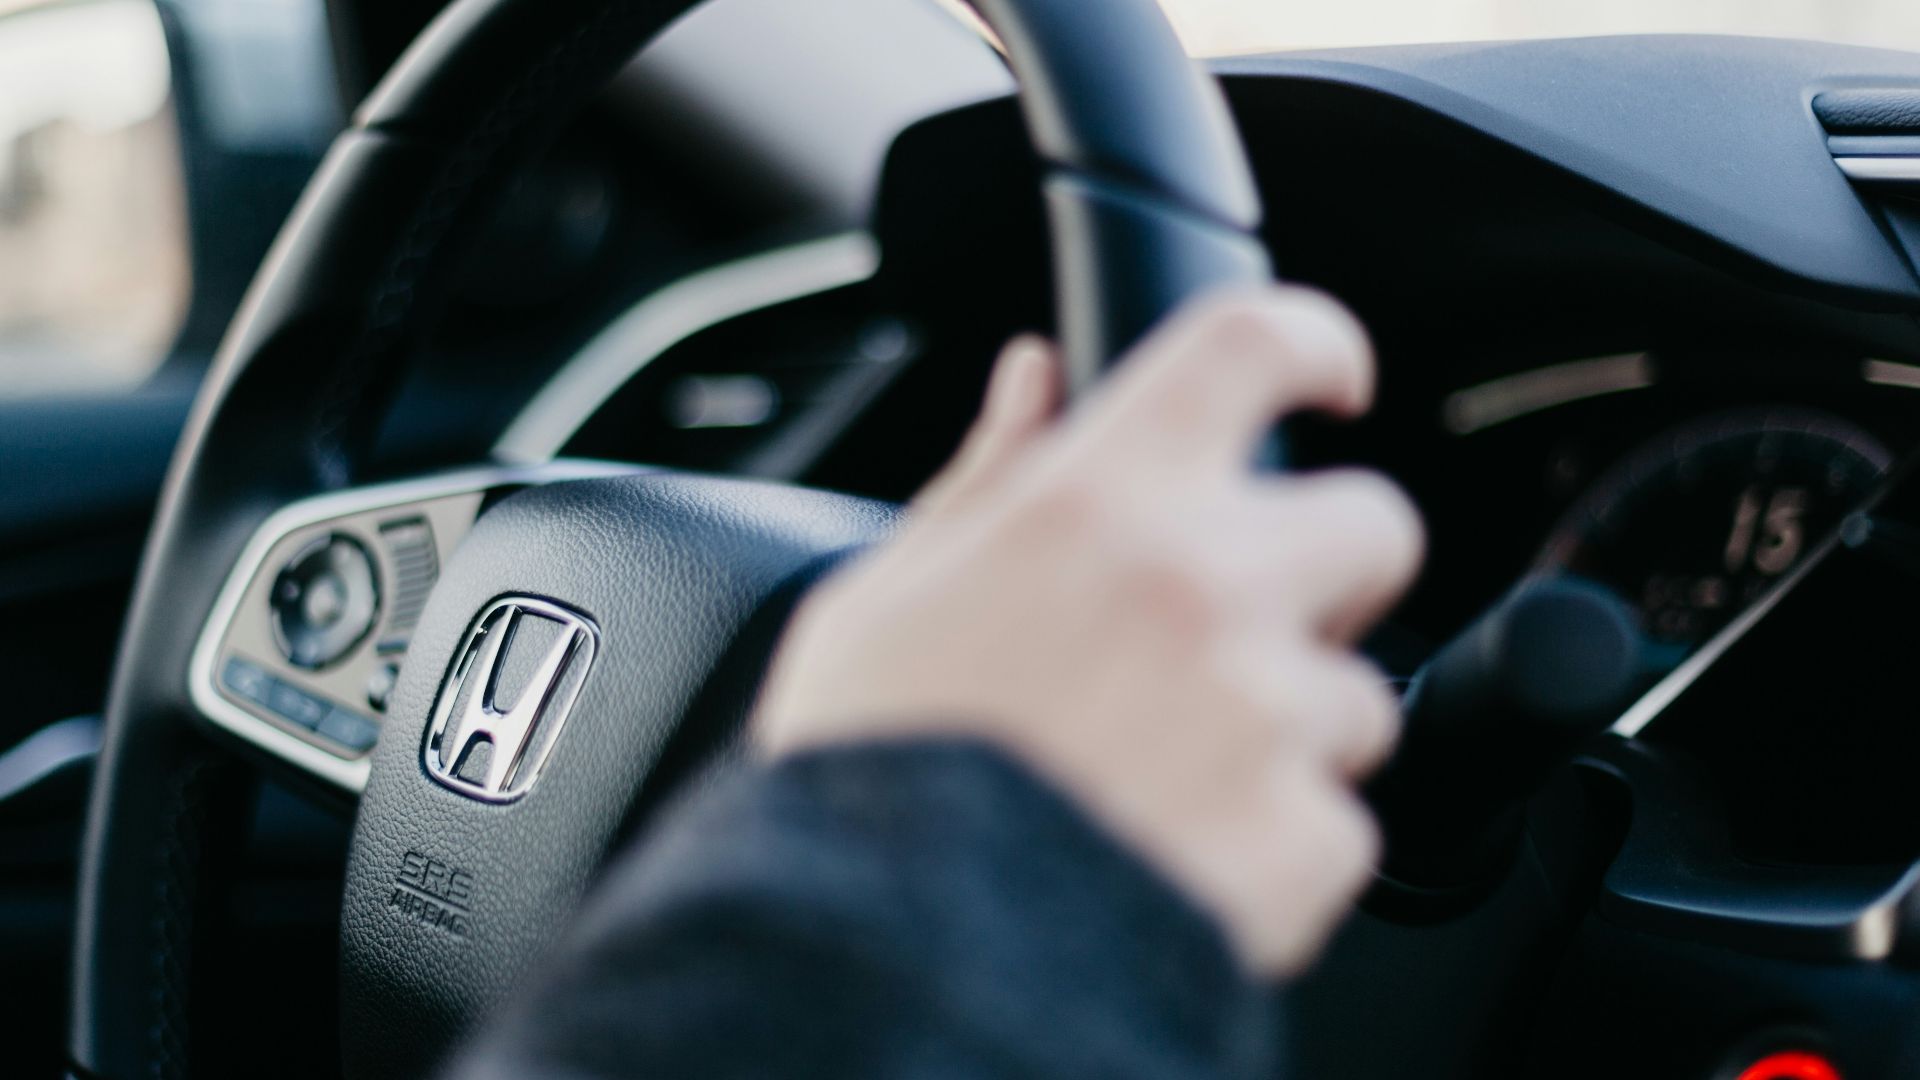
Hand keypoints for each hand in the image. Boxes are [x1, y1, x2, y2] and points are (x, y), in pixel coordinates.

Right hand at [753, 287, 1423, 976]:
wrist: (882, 956)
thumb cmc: (867, 772)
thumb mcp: (888, 592)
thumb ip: (987, 476)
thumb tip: (1034, 378)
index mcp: (1100, 501)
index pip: (1256, 344)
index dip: (1316, 343)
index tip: (1330, 380)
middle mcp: (1204, 584)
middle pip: (1374, 525)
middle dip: (1331, 572)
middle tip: (1250, 625)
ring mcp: (1264, 713)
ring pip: (1359, 697)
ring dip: (1290, 732)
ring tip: (1174, 780)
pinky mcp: (1300, 838)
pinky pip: (1340, 825)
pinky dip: (1279, 848)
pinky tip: (1183, 858)